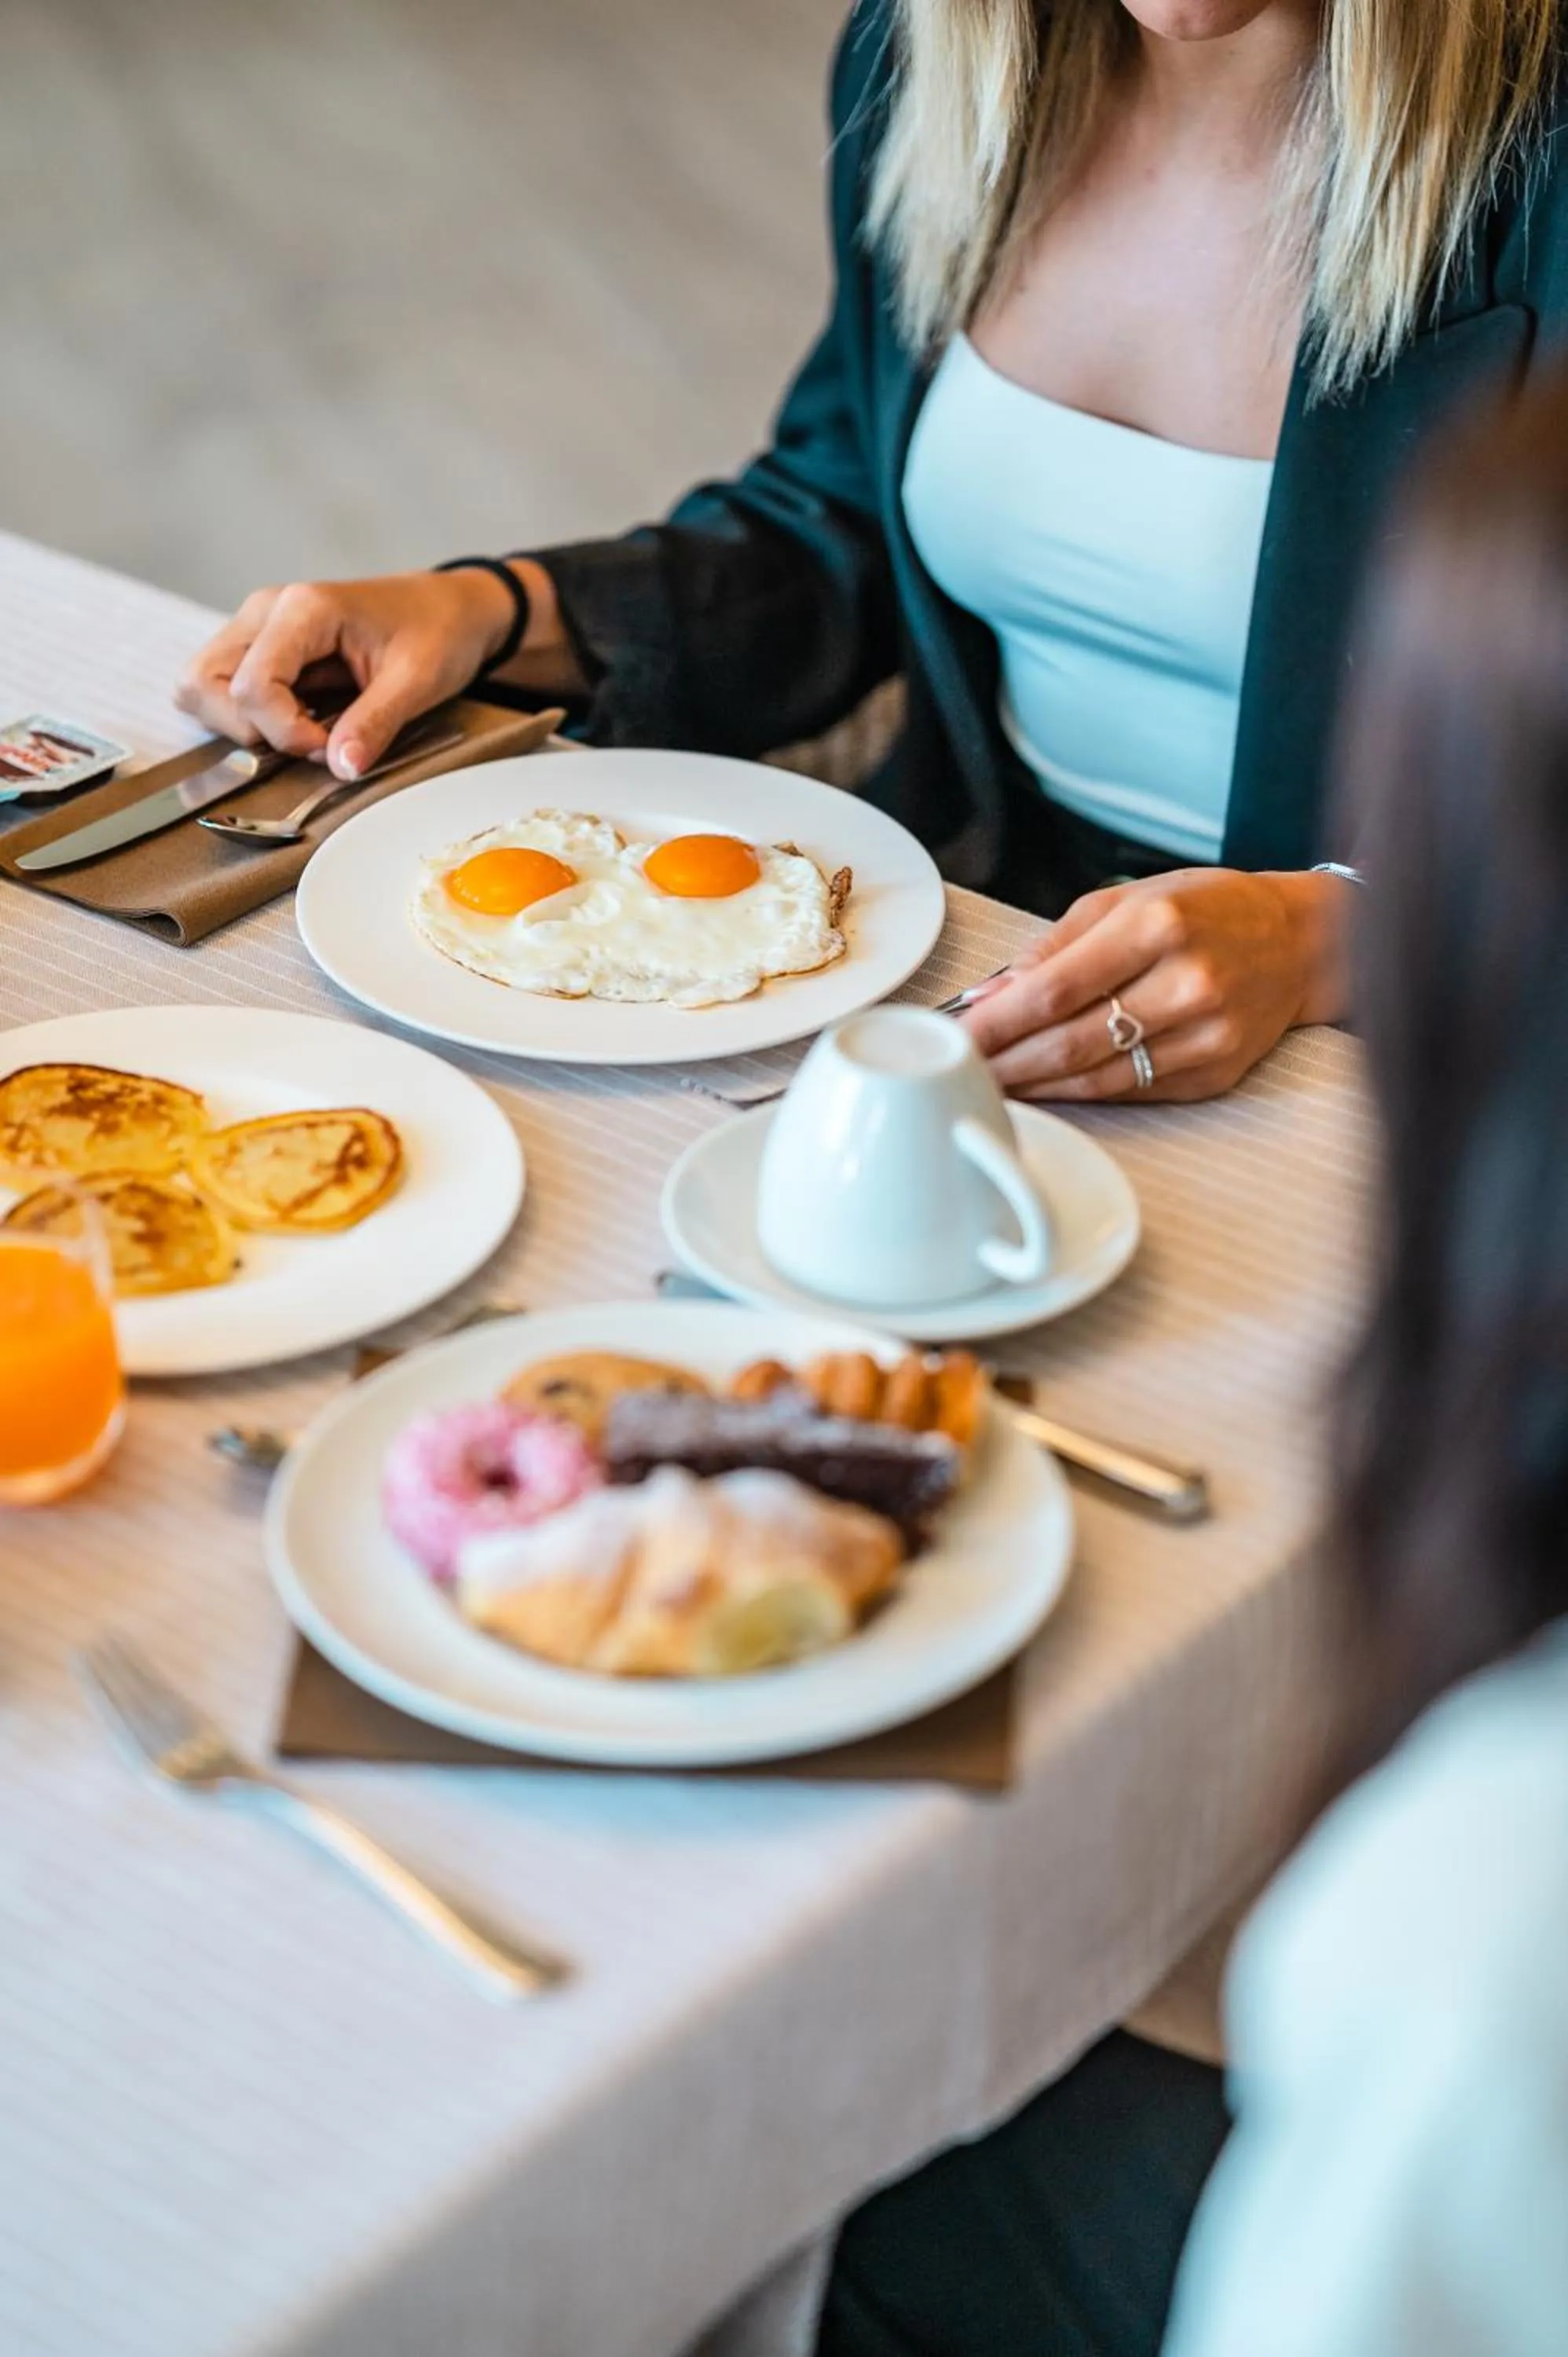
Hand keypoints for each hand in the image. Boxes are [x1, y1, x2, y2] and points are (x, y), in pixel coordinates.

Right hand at [175, 568, 517, 779]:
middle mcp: (265, 612)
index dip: (285, 732)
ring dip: (241, 725)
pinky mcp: (260, 647)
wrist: (450, 608)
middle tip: (309, 741)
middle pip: (203, 682)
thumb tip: (341, 769)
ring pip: (201, 686)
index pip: (252, 685)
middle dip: (250, 730)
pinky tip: (297, 721)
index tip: (331, 747)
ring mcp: (257, 627)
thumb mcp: (419, 682)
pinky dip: (249, 718)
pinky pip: (224, 688)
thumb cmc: (437, 632)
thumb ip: (375, 724)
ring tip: (302, 731)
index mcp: (303, 609)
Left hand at [960, 868, 1350, 1101]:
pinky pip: (1131, 1091)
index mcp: (1156, 926)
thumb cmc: (1207, 911)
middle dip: (1005, 1060)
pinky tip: (1046, 1090)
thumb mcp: (1127, 900)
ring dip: (1036, 1085)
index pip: (1055, 987)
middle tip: (959, 1069)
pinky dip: (1081, 1094)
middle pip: (1071, 1040)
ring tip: (991, 1084)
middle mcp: (1186, 982)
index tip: (956, 1033)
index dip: (998, 1019)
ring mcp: (1206, 1034)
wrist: (1302, 943)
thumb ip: (1054, 946)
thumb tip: (989, 992)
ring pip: (1098, 1077)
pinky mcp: (1215, 1073)